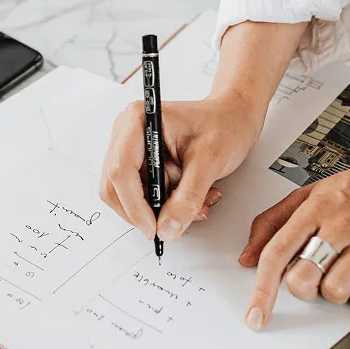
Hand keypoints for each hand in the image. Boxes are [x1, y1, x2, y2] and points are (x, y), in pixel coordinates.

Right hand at [100, 93, 261, 240]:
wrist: (233, 119)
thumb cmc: (223, 126)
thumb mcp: (209, 162)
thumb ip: (187, 198)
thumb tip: (167, 229)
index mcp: (138, 121)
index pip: (120, 170)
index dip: (133, 205)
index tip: (153, 228)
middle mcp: (127, 135)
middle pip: (115, 187)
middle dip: (143, 211)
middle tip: (172, 225)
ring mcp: (131, 151)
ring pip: (128, 196)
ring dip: (160, 210)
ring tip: (197, 202)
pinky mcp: (141, 166)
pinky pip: (142, 196)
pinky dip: (165, 206)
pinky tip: (191, 198)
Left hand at [239, 141, 349, 327]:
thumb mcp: (310, 194)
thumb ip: (272, 222)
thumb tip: (248, 258)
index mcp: (315, 208)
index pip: (276, 253)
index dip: (261, 290)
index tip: (255, 315)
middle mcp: (341, 224)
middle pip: (303, 279)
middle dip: (302, 288)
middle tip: (313, 276)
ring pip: (335, 292)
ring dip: (333, 294)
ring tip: (342, 274)